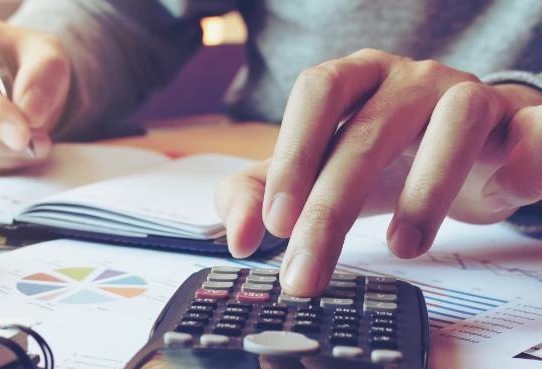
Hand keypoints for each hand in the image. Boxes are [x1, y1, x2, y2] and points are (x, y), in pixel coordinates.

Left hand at [216, 48, 541, 295]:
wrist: (470, 152)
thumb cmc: (384, 159)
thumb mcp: (317, 174)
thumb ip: (262, 194)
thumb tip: (240, 240)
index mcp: (356, 79)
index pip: (318, 93)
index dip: (294, 153)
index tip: (275, 224)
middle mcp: (410, 79)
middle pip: (367, 129)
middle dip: (331, 207)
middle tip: (307, 270)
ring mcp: (469, 95)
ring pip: (454, 122)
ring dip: (425, 192)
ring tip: (402, 248)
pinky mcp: (520, 122)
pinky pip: (531, 129)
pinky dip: (525, 155)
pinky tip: (501, 189)